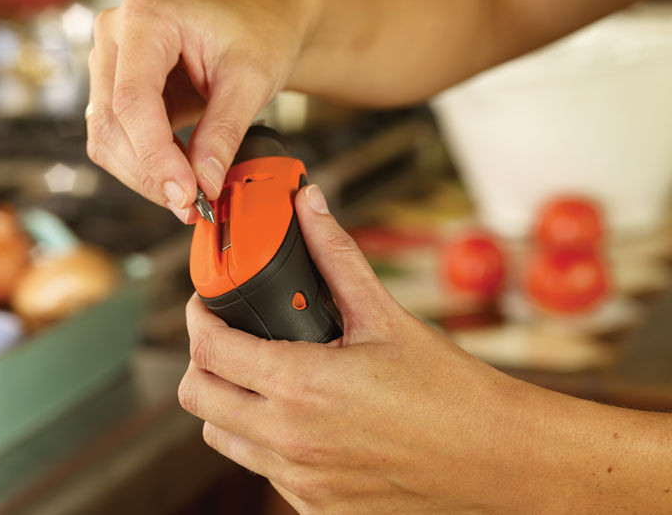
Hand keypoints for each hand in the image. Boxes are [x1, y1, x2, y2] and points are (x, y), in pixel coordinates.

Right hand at [86, 0, 311, 221]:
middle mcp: (116, 38)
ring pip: (108, 139)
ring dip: (146, 177)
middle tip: (192, 206)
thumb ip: (223, 133)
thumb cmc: (257, 33)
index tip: (186, 194)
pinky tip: (182, 176)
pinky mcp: (120, 91)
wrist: (260, 24)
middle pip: (111, 124)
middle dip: (150, 174)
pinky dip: (149, 167)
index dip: (156, 156)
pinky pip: (121, 141)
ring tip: (192, 195)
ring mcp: (112, 65)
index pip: (133, 100)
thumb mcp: (251, 81)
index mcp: (145, 20)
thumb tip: (204, 184)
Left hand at [179, 184, 539, 512]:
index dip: (197, 320)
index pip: (209, 352)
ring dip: (229, 402)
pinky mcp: (317, 506)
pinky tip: (299, 417)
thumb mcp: (387, 317)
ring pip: (223, 437)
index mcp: (302, 386)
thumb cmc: (450, 391)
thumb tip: (311, 207)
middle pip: (198, 398)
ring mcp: (301, 480)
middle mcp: (290, 440)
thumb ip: (338, 258)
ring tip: (262, 376)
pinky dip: (263, 440)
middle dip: (202, 362)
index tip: (205, 307)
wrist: (497, 457)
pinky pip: (262, 470)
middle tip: (227, 339)